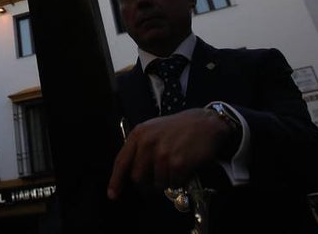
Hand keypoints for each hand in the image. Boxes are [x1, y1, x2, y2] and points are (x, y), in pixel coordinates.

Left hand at [107, 108, 227, 198]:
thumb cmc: (179, 128)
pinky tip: (184, 168)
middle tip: (156, 182)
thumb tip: (132, 172)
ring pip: (157, 183)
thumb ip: (140, 147)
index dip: (116, 180)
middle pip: (137, 177)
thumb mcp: (153, 129)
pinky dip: (179, 181)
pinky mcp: (178, 163)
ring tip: (175, 167)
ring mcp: (162, 153)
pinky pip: (173, 183)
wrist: (205, 123)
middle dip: (146, 184)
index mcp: (139, 134)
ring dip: (166, 181)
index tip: (112, 194)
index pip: (121, 161)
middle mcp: (148, 143)